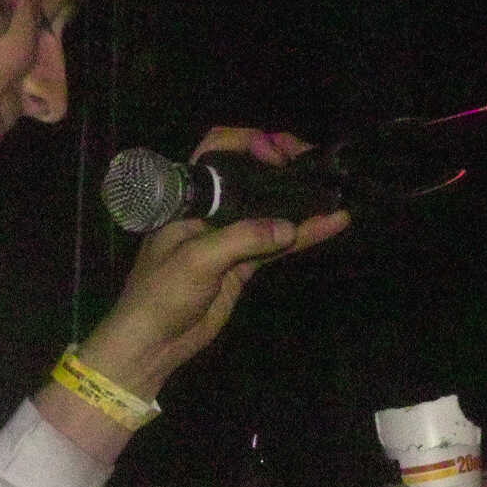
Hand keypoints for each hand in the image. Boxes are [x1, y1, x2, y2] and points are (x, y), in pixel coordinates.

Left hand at [75, 128, 350, 400]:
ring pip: (269, 209)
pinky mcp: (244, 264)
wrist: (153, 343)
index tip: (276, 155)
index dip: (248, 143)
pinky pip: (278, 243)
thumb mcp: (196, 260)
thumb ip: (243, 239)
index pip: (216, 150)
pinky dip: (304, 234)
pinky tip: (331, 224)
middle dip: (282, 165)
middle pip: (249, 175)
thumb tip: (290, 227)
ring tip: (333, 188)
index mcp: (188, 197)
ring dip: (300, 200)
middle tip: (314, 160)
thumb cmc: (161, 293)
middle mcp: (210, 210)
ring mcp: (229, 237)